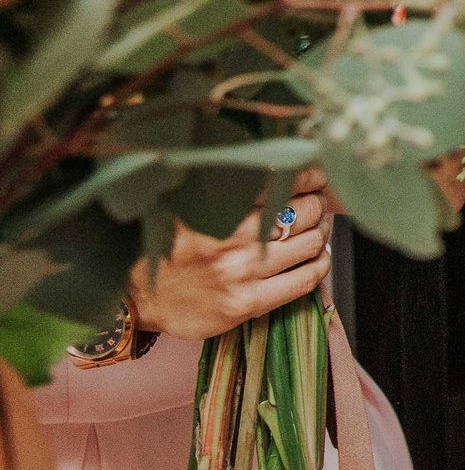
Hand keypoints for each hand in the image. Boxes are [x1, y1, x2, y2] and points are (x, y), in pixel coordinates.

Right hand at [129, 189, 332, 339]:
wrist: (136, 297)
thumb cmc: (167, 246)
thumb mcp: (186, 205)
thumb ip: (226, 188)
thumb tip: (276, 166)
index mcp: (214, 207)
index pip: (280, 181)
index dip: (308, 176)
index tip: (317, 175)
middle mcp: (230, 239)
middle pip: (302, 211)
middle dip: (318, 203)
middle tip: (318, 203)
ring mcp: (240, 273)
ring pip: (308, 244)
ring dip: (322, 232)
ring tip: (320, 228)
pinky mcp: (246, 304)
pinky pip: (302, 281)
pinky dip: (320, 266)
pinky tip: (319, 258)